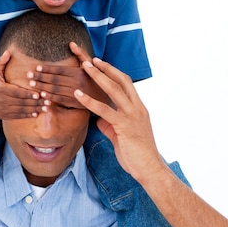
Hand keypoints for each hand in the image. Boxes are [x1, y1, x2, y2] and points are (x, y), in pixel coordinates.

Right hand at [0, 51, 44, 118]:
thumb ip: (1, 62)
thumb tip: (9, 51)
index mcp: (0, 89)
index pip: (17, 92)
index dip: (28, 94)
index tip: (39, 94)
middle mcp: (2, 100)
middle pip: (22, 102)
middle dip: (36, 102)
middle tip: (48, 101)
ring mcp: (3, 109)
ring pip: (21, 110)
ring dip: (35, 109)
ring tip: (46, 108)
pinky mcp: (4, 116)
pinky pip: (18, 116)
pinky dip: (27, 115)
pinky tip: (37, 113)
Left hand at [26, 42, 109, 109]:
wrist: (106, 97)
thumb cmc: (97, 78)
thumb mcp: (91, 64)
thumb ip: (80, 54)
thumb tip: (71, 43)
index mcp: (79, 72)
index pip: (59, 70)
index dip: (47, 69)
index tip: (37, 67)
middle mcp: (77, 83)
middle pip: (55, 80)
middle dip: (40, 77)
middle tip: (28, 76)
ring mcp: (76, 94)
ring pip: (55, 90)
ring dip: (42, 87)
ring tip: (31, 85)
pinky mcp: (75, 103)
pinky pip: (60, 100)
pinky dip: (50, 98)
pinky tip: (42, 95)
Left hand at [74, 57, 165, 180]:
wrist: (149, 169)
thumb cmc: (137, 155)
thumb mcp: (121, 136)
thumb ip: (110, 125)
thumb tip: (98, 119)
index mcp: (138, 108)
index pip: (126, 84)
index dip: (113, 72)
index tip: (100, 63)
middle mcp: (137, 108)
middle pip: (121, 80)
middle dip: (105, 67)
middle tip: (90, 58)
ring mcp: (132, 115)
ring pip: (114, 89)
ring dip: (97, 76)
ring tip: (84, 67)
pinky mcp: (125, 126)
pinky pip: (105, 110)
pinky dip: (90, 101)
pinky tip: (78, 94)